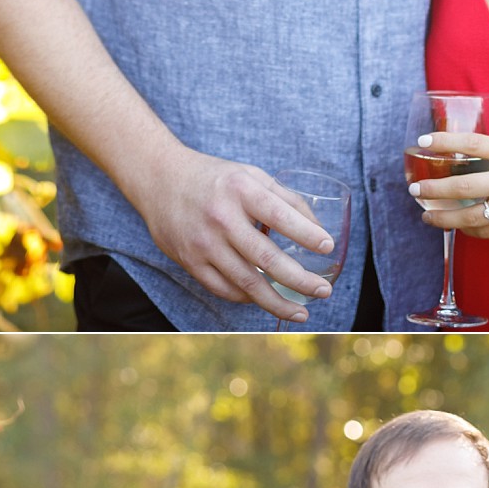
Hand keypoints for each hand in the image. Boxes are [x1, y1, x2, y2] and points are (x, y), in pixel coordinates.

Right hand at [137, 148, 336, 322]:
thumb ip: (284, 198)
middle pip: (266, 258)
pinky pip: (224, 289)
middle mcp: (221, 217)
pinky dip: (248, 298)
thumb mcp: (250, 175)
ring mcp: (203, 243)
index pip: (279, 216)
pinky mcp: (190, 261)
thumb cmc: (214, 178)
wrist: (159, 179)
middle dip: (300, 280)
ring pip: (246, 282)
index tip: (328, 247)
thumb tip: (318, 229)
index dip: (306, 234)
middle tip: (323, 291)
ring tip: (302, 312)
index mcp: (240, 190)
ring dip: (277, 302)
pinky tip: (265, 300)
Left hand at [408, 133, 488, 239]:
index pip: (473, 144)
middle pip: (461, 184)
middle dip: (433, 190)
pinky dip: (468, 229)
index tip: (423, 142)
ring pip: (468, 215)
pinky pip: (485, 231)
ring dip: (442, 217)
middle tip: (416, 191)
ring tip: (427, 216)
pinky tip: (459, 226)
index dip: (445, 142)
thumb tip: (472, 163)